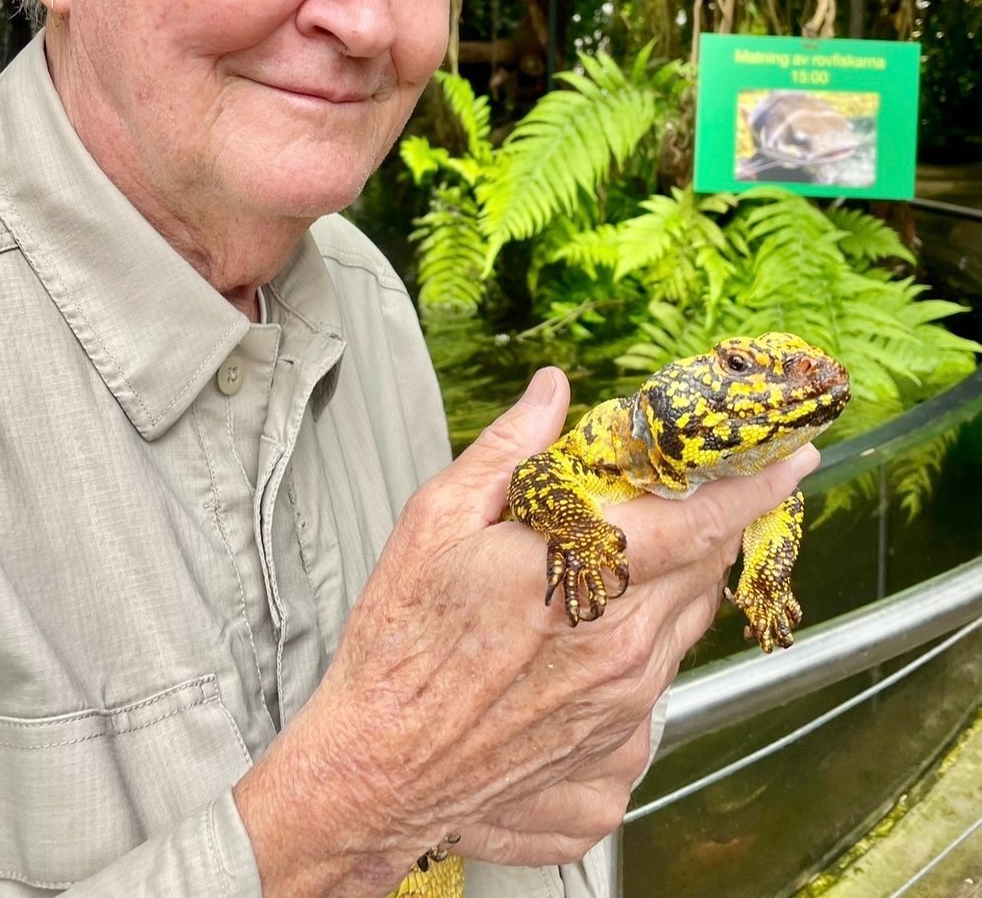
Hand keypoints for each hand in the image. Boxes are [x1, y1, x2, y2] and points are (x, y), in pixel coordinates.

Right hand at [235, 369, 818, 895]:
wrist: (377, 775)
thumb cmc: (400, 651)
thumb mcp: (436, 522)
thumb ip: (508, 450)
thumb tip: (552, 393)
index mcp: (583, 577)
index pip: (701, 520)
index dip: (756, 486)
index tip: (791, 459)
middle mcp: (621, 647)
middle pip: (703, 569)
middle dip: (706, 526)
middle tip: (677, 501)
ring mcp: (624, 711)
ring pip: (685, 627)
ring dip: (670, 586)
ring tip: (607, 573)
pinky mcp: (616, 761)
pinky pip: (655, 690)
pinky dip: (636, 654)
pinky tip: (578, 649)